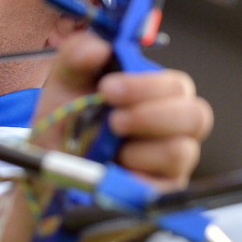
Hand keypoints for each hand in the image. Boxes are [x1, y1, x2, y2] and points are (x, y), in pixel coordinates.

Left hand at [31, 31, 212, 189]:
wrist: (46, 166)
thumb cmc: (65, 119)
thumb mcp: (64, 81)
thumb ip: (77, 54)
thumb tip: (100, 48)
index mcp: (154, 94)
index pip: (175, 85)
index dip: (146, 85)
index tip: (108, 88)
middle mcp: (170, 126)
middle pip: (195, 115)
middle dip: (150, 115)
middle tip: (113, 120)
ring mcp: (168, 162)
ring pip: (181, 150)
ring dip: (140, 149)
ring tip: (110, 149)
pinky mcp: (160, 194)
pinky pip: (165, 188)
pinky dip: (137, 178)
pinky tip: (114, 171)